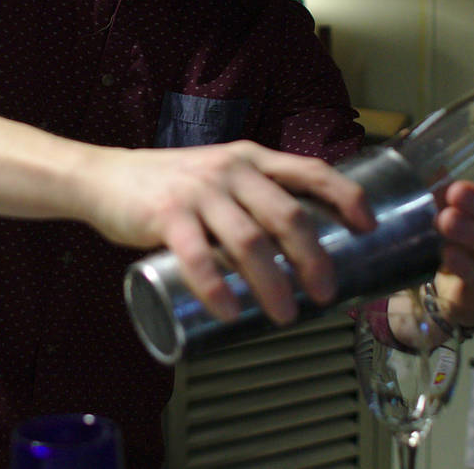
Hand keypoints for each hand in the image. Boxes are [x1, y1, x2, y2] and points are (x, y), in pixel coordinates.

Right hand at [84, 140, 374, 325]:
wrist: (104, 178)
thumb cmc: (170, 184)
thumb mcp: (220, 175)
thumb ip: (254, 198)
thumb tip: (300, 246)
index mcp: (251, 158)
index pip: (311, 170)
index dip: (346, 196)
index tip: (369, 226)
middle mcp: (231, 169)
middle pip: (288, 214)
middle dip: (314, 259)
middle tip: (326, 294)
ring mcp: (198, 191)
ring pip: (249, 241)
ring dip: (272, 284)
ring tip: (286, 316)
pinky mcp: (166, 215)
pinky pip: (199, 257)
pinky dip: (218, 288)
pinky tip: (231, 313)